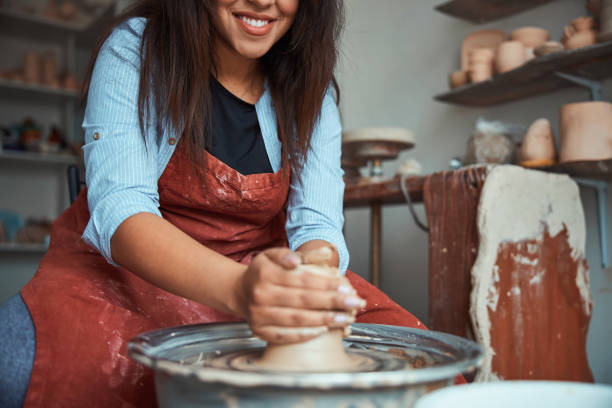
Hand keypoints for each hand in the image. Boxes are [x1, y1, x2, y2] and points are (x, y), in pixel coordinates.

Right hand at [235, 247, 364, 343]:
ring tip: (345, 319)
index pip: (302, 280)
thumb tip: (327, 252)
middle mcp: (260, 294)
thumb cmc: (264, 272)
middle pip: (303, 300)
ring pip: (297, 319)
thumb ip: (303, 254)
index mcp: (265, 272)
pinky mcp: (259, 331)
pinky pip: (285, 335)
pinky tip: (323, 330)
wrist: (238, 291)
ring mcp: (258, 315)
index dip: (326, 284)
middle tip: (355, 304)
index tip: (346, 288)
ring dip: (324, 320)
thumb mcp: (276, 255)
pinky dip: (305, 335)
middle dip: (332, 303)